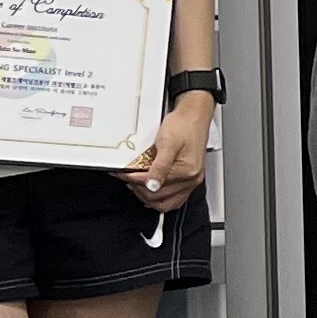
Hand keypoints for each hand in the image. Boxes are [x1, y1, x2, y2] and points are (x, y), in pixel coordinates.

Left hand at [129, 94, 214, 210]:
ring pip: (166, 203)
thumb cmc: (184, 124)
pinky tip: (150, 190)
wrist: (194, 114)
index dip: (133, 180)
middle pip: (159, 198)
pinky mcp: (190, 179)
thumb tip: (152, 185)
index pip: (153, 184)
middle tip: (126, 178)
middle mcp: (191, 179)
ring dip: (148, 197)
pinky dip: (160, 198)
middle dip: (138, 189)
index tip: (122, 174)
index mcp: (187, 171)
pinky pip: (174, 199)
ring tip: (136, 185)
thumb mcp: (168, 143)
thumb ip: (159, 166)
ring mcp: (192, 181)